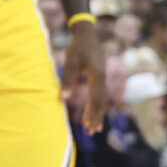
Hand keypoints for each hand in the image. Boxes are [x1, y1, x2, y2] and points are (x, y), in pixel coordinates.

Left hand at [62, 18, 106, 134]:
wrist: (88, 35)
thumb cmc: (77, 47)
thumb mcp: (71, 62)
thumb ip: (68, 79)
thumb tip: (63, 98)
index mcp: (97, 76)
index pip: (95, 99)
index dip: (91, 113)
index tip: (87, 125)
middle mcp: (102, 79)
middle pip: (101, 102)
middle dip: (96, 117)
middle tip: (92, 132)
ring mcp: (103, 78)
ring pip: (103, 99)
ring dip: (99, 113)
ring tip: (95, 128)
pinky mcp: (100, 77)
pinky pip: (101, 94)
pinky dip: (98, 105)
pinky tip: (96, 112)